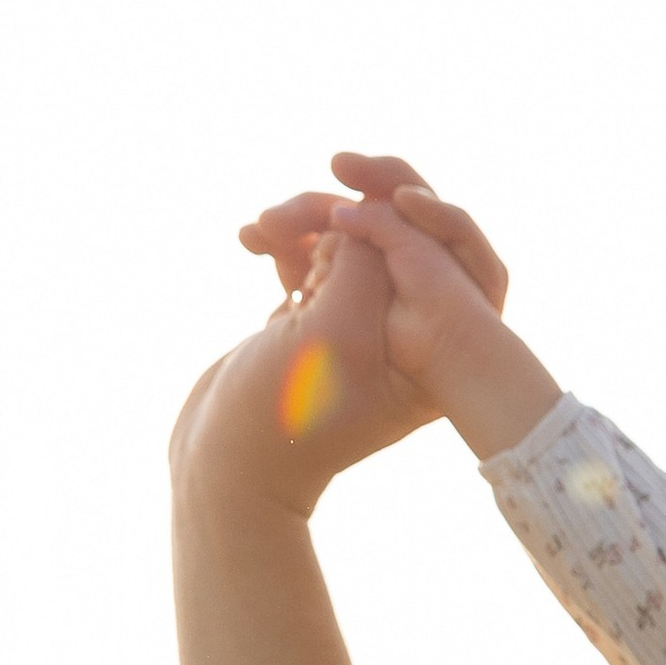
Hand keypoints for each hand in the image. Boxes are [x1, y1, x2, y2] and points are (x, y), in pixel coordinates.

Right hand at [170, 198, 439, 517]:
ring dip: (301, 223)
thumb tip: (370, 212)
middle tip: (281, 216)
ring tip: (258, 230)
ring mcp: (362, 328)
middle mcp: (408, 338)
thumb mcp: (335, 332)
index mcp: (434, 351)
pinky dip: (285, 242)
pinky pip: (315, 259)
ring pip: (348, 243)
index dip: (400, 212)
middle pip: (393, 240)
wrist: (225, 466)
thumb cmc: (284, 413)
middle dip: (337, 215)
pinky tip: (250, 240)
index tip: (352, 198)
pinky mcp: (321, 321)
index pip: (440, 255)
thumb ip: (363, 264)